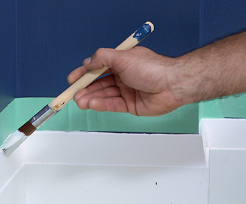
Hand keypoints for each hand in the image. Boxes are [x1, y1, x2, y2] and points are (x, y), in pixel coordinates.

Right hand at [68, 47, 188, 116]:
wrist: (173, 85)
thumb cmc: (153, 68)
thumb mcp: (123, 57)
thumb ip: (102, 58)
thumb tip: (87, 62)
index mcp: (122, 62)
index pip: (98, 67)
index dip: (84, 73)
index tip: (72, 79)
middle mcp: (124, 76)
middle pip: (99, 83)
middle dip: (85, 88)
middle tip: (74, 93)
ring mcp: (127, 91)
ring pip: (104, 95)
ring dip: (91, 97)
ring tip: (80, 101)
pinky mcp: (131, 105)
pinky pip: (113, 105)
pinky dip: (101, 104)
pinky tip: (92, 104)